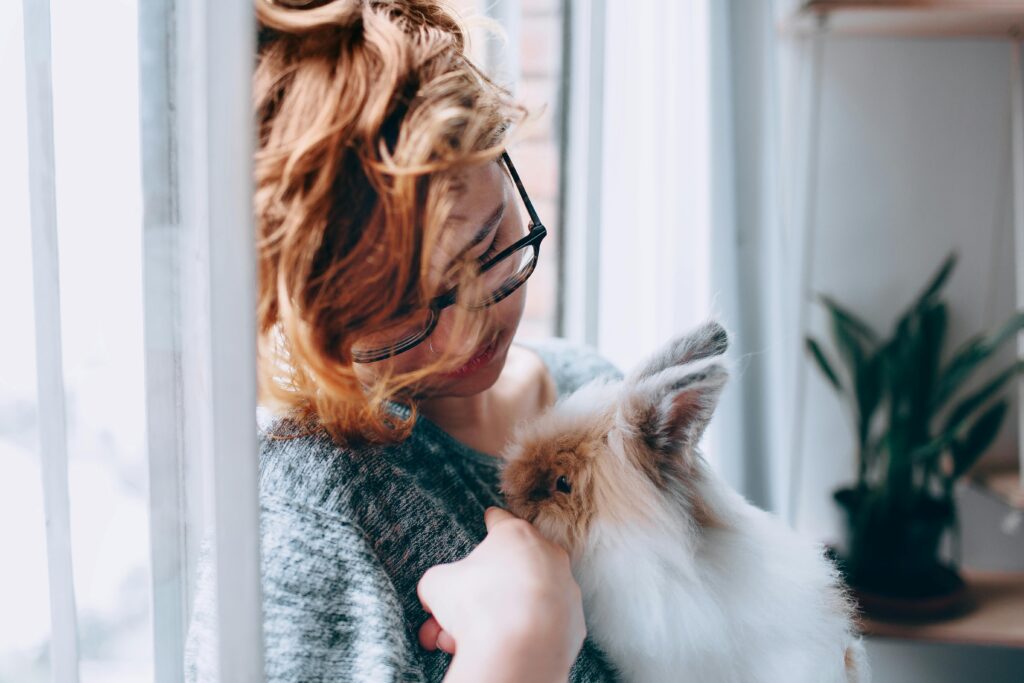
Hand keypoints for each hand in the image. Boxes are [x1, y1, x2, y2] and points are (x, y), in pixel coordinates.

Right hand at [417, 507, 585, 682]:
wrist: (519, 652)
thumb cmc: (479, 606)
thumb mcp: (438, 584)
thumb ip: (439, 581)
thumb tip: (437, 594)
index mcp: (516, 535)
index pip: (500, 519)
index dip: (490, 522)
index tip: (489, 520)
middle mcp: (548, 555)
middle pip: (511, 566)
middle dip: (482, 589)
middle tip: (458, 612)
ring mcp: (566, 589)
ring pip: (526, 598)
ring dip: (500, 614)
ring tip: (471, 638)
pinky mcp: (574, 622)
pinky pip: (544, 623)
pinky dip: (525, 632)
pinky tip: (502, 647)